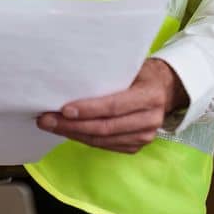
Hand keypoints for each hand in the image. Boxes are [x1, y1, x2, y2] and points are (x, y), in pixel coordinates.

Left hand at [37, 58, 188, 153]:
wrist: (166, 88)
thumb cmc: (142, 72)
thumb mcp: (131, 66)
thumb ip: (109, 75)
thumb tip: (72, 79)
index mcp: (150, 96)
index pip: (114, 106)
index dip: (88, 109)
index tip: (63, 109)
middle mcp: (150, 120)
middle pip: (104, 128)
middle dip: (71, 125)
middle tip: (46, 119)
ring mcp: (144, 137)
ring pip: (102, 140)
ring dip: (73, 134)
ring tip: (51, 125)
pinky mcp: (136, 146)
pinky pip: (105, 146)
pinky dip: (84, 139)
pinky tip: (68, 131)